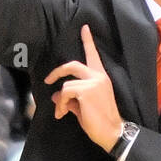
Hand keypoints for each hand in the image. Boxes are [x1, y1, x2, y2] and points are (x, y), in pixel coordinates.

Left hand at [44, 24, 121, 150]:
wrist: (112, 132)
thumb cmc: (100, 121)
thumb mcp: (83, 107)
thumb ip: (71, 98)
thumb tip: (56, 95)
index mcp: (101, 77)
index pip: (94, 55)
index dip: (88, 41)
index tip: (84, 28)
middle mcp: (98, 76)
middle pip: (72, 65)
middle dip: (57, 72)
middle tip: (48, 80)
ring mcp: (93, 82)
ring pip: (66, 84)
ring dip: (60, 100)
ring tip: (61, 112)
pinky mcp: (86, 91)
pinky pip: (65, 92)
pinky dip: (61, 104)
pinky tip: (63, 113)